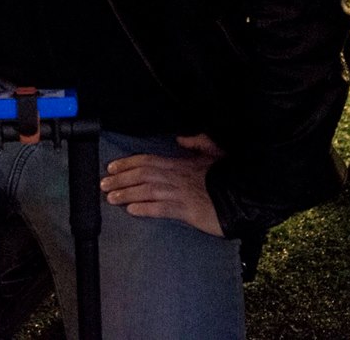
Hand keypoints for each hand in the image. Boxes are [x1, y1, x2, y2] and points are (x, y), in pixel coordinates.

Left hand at [101, 133, 224, 236]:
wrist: (246, 197)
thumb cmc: (229, 177)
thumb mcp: (215, 152)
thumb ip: (197, 142)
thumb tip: (181, 138)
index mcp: (180, 163)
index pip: (147, 160)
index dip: (128, 162)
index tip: (112, 166)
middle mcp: (176, 177)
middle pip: (142, 174)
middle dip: (120, 178)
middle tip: (103, 183)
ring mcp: (181, 194)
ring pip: (147, 191)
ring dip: (127, 193)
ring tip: (111, 198)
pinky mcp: (188, 211)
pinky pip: (162, 209)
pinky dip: (145, 209)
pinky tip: (132, 211)